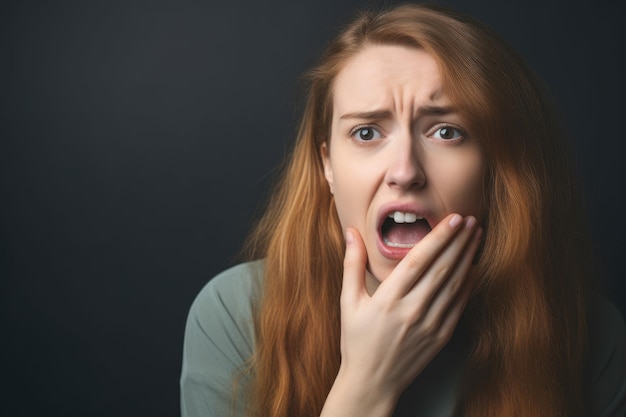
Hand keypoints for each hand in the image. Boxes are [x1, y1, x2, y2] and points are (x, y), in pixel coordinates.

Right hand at [321, 214, 481, 416]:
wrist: (372, 382)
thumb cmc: (357, 339)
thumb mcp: (348, 301)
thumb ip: (352, 264)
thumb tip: (351, 231)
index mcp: (388, 299)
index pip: (419, 260)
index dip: (438, 237)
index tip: (453, 218)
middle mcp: (412, 310)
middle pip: (442, 268)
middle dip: (459, 241)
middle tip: (470, 219)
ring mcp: (429, 324)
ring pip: (454, 284)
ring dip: (468, 257)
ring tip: (475, 236)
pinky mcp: (441, 336)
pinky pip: (459, 305)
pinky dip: (468, 284)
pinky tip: (474, 267)